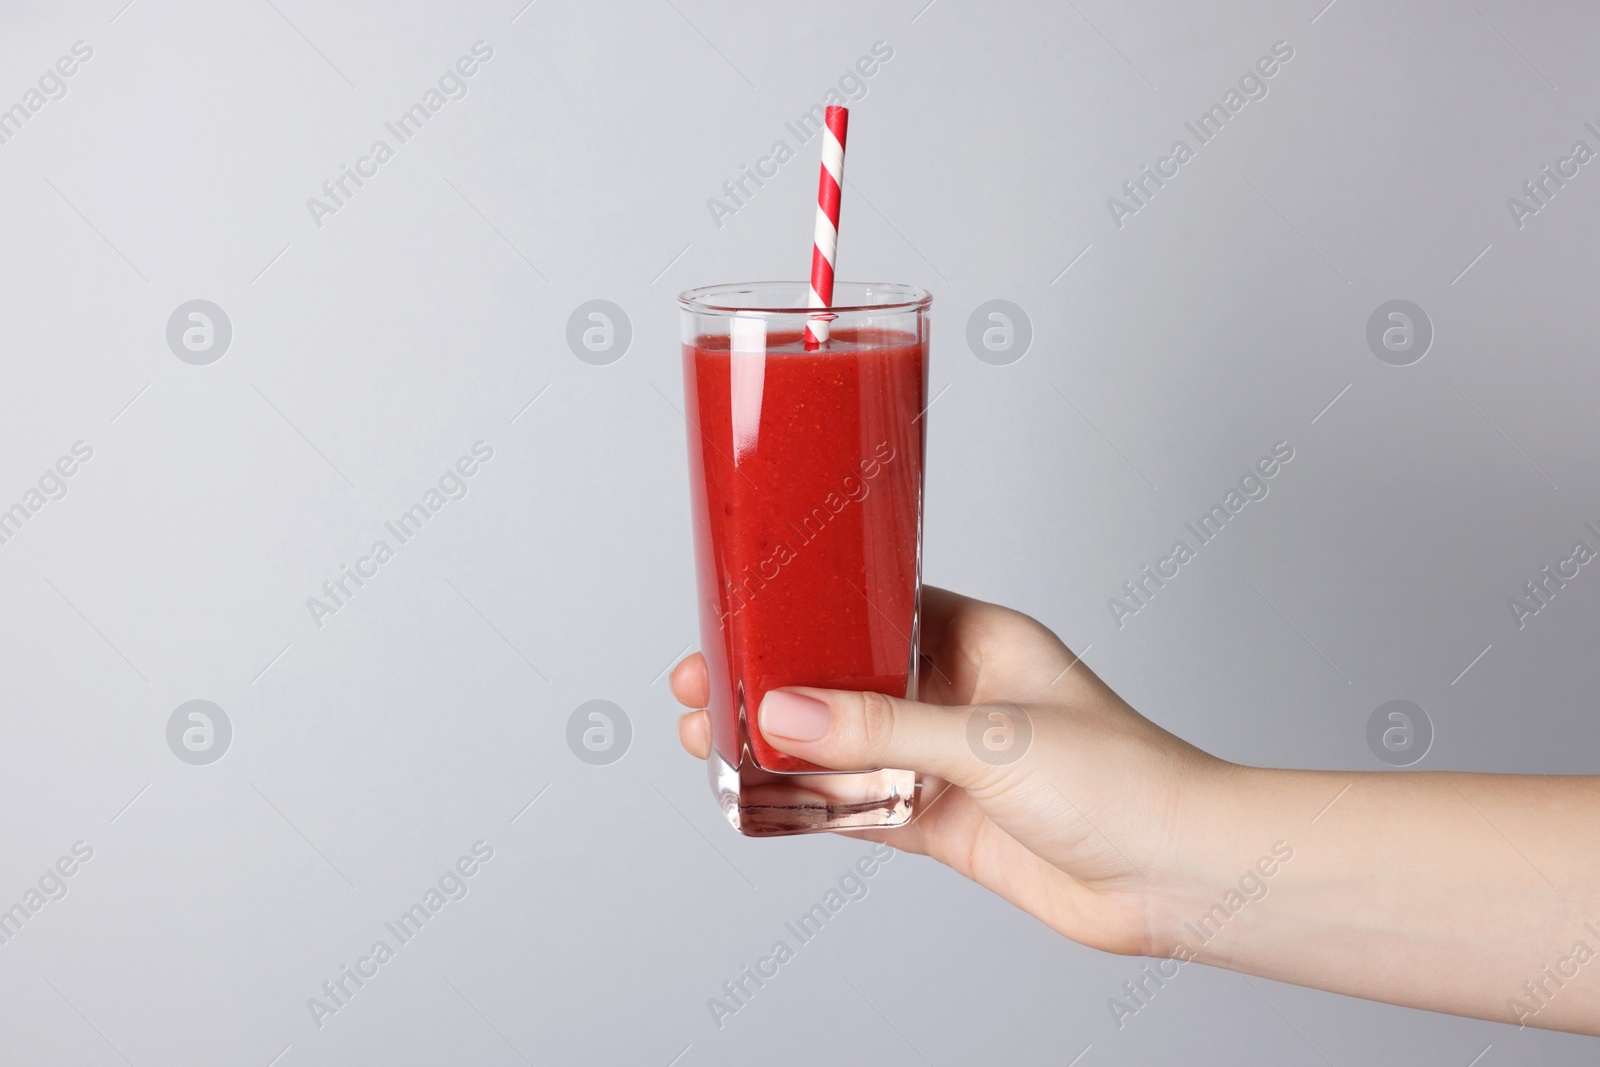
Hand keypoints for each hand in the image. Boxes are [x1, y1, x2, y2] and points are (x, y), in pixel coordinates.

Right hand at [672, 586, 1227, 955]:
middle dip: (774, 681)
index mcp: (980, 640)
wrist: (1180, 877)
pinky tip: (759, 794)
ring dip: (781, 743)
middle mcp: (959, 693)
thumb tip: (785, 711)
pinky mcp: (945, 819)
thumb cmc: (1125, 781)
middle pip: (845, 676)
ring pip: (844, 743)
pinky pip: (860, 805)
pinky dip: (811, 803)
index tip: (741, 616)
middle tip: (704, 683)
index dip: (805, 613)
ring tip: (709, 739)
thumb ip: (882, 726)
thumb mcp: (991, 738)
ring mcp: (948, 759)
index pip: (873, 607)